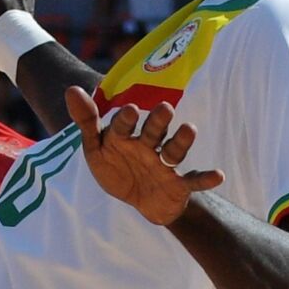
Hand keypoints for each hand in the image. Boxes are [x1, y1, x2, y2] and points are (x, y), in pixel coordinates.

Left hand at [65, 87, 223, 225]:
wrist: (139, 199)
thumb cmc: (116, 168)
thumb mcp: (96, 148)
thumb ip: (86, 122)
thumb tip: (71, 89)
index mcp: (125, 136)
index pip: (124, 125)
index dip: (126, 119)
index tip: (131, 109)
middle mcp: (147, 145)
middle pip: (153, 131)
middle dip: (158, 121)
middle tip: (165, 108)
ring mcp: (164, 164)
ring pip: (174, 150)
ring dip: (182, 140)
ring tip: (190, 129)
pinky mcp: (178, 184)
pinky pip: (193, 180)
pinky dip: (205, 179)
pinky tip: (218, 176)